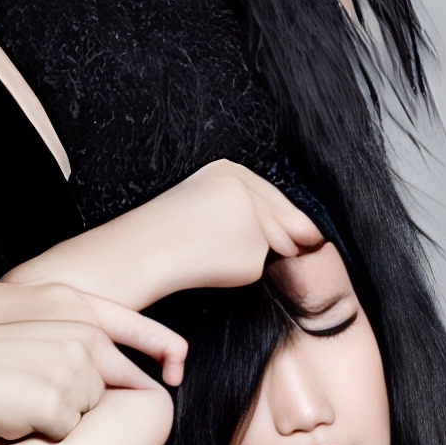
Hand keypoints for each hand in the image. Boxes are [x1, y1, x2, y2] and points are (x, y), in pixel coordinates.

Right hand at [0, 319, 166, 444]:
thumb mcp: (16, 322)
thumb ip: (58, 331)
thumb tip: (89, 360)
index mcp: (67, 305)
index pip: (132, 328)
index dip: (163, 348)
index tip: (179, 365)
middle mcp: (77, 333)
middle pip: (110, 382)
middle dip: (80, 399)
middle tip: (28, 394)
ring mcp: (69, 368)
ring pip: (85, 410)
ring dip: (53, 415)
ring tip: (8, 400)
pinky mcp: (56, 403)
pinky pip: (61, 432)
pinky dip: (36, 432)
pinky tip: (4, 415)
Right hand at [143, 161, 324, 290]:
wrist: (138, 252)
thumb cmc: (164, 229)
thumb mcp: (204, 199)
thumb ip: (250, 206)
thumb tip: (307, 236)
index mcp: (230, 170)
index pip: (272, 194)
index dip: (286, 216)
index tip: (300, 232)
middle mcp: (246, 191)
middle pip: (280, 220)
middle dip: (281, 237)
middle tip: (238, 248)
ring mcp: (251, 223)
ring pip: (269, 246)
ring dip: (251, 255)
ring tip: (205, 252)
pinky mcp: (251, 255)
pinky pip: (254, 269)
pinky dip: (237, 274)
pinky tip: (208, 267)